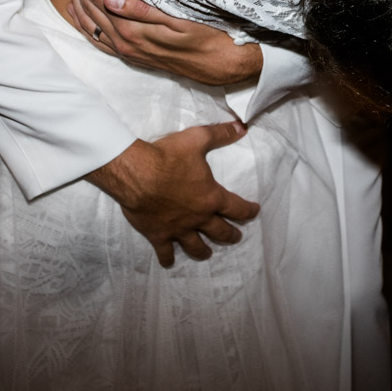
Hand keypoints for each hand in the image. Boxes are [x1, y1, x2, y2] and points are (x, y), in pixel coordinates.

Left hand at [65, 0, 262, 85]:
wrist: (220, 65)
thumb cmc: (206, 36)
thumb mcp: (179, 20)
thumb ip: (141, 10)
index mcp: (132, 30)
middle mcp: (124, 42)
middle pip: (89, 6)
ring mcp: (125, 50)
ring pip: (89, 22)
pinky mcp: (131, 54)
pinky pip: (97, 39)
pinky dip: (82, 23)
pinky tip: (76, 12)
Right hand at [88, 126, 260, 266]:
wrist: (137, 173)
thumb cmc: (168, 156)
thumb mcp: (198, 139)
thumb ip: (221, 134)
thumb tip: (242, 127)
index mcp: (211, 197)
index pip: (237, 208)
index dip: (248, 211)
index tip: (254, 212)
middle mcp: (199, 217)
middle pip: (220, 231)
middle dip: (230, 235)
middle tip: (236, 237)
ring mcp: (179, 229)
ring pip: (196, 246)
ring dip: (204, 251)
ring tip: (208, 254)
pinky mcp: (158, 235)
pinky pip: (165, 252)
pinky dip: (168, 259)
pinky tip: (169, 263)